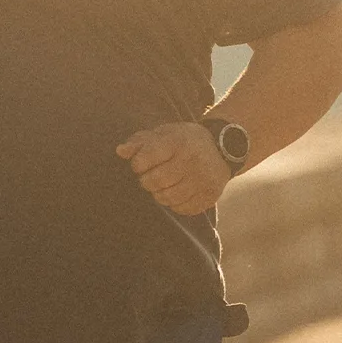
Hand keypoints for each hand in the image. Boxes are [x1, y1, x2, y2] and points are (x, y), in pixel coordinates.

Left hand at [115, 122, 232, 215]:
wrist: (221, 148)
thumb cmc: (183, 141)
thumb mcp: (163, 134)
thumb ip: (139, 142)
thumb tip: (120, 151)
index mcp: (177, 142)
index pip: (144, 159)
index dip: (137, 165)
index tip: (141, 164)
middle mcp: (191, 160)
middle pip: (154, 182)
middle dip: (147, 182)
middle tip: (151, 177)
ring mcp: (202, 179)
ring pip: (167, 198)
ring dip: (159, 194)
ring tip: (163, 185)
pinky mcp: (209, 195)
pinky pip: (182, 209)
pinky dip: (175, 204)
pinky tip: (177, 192)